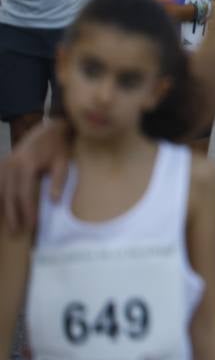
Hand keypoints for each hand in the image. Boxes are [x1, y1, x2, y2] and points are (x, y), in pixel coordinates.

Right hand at [1, 117, 71, 231]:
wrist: (48, 128)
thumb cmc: (58, 146)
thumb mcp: (63, 162)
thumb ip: (58, 181)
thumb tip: (53, 202)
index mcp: (26, 165)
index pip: (24, 194)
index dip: (27, 211)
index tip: (31, 225)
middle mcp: (11, 165)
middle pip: (10, 195)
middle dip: (13, 214)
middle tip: (17, 231)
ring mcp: (5, 164)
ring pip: (1, 191)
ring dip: (5, 208)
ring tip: (10, 224)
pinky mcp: (4, 163)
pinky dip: (0, 196)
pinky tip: (2, 208)